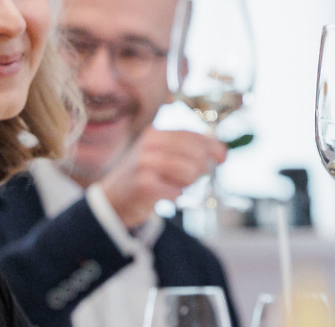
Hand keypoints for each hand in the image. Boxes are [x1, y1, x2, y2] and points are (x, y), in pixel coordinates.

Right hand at [95, 129, 225, 228]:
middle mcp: (148, 145)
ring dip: (187, 184)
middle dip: (201, 168)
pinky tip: (163, 195)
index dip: (212, 146)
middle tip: (192, 178)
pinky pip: (177, 192)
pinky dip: (175, 196)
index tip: (223, 156)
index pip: (192, 135)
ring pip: (189, 172)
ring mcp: (144, 164)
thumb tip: (223, 152)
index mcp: (155, 134)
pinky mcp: (144, 185)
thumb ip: (189, 151)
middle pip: (195, 153)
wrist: (112, 200)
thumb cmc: (143, 176)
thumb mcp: (162, 156)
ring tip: (174, 185)